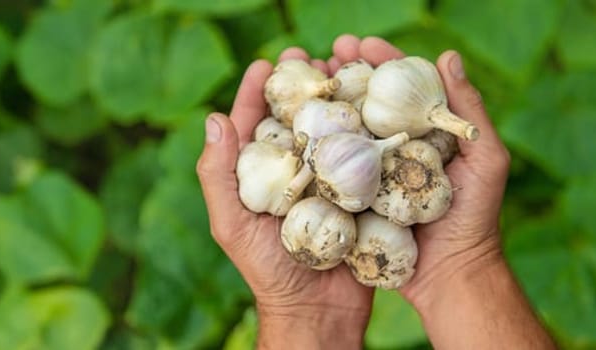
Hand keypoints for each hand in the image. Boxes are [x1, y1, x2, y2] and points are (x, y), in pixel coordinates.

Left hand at [195, 43, 372, 347]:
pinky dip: (373, 130)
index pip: (256, 123)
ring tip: (349, 67)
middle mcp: (294, 174)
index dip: (259, 90)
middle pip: (299, 117)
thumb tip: (214, 119)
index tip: (268, 62)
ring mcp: (328, 182)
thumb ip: (218, 174)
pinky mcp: (361, 194)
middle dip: (306, 83)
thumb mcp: (231, 223)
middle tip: (314, 53)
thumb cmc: (266, 270)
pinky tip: (381, 106)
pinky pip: (366, 157)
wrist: (318, 310)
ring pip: (334, 130)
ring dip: (342, 96)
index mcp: (259, 176)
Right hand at [331, 36, 553, 347]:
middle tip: (322, 54)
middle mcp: (392, 151)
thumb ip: (469, 111)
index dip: (378, 62)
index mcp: (423, 135)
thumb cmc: (475, 218)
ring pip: (340, 132)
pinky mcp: (350, 200)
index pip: (397, 88)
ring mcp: (369, 176)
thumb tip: (447, 56)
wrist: (449, 275)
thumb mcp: (486, 159)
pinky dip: (309, 148)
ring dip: (319, 104)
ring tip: (302, 80)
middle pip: (362, 102)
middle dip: (341, 74)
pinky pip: (327, 170)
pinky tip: (292, 129)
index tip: (358, 43)